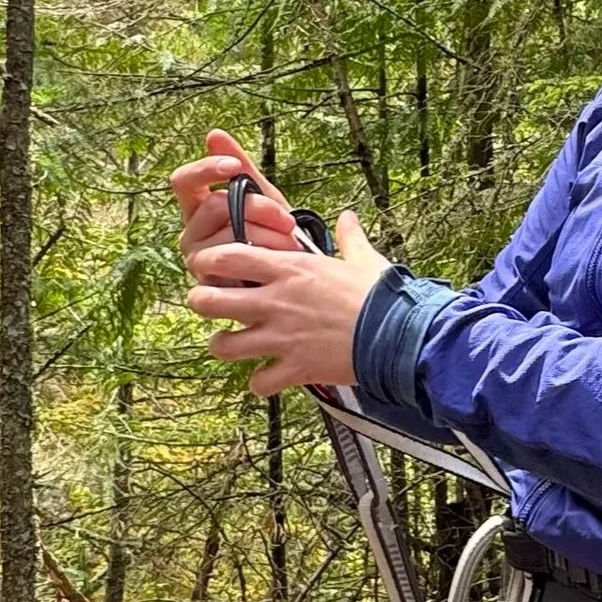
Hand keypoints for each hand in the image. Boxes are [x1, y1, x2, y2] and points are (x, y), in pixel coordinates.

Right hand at [171, 130, 297, 274]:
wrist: (290, 277)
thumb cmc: (272, 233)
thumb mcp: (262, 197)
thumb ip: (241, 168)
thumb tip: (213, 133)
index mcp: (197, 208)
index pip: (183, 181)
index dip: (205, 169)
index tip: (234, 166)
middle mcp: (190, 234)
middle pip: (213, 205)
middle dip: (257, 207)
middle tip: (287, 219)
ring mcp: (197, 261)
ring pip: (226, 234)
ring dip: (266, 235)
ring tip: (289, 243)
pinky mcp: (210, 287)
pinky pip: (233, 265)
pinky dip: (262, 258)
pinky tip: (278, 260)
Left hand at [186, 209, 392, 394]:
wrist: (400, 334)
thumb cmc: (381, 295)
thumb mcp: (364, 259)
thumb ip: (349, 238)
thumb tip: (349, 218)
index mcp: (289, 269)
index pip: (227, 256)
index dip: (208, 261)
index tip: (209, 265)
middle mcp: (276, 301)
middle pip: (209, 301)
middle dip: (202, 303)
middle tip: (210, 304)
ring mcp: (281, 337)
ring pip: (223, 345)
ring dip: (223, 344)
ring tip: (231, 343)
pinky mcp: (294, 368)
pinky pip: (259, 383)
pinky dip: (259, 383)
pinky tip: (266, 377)